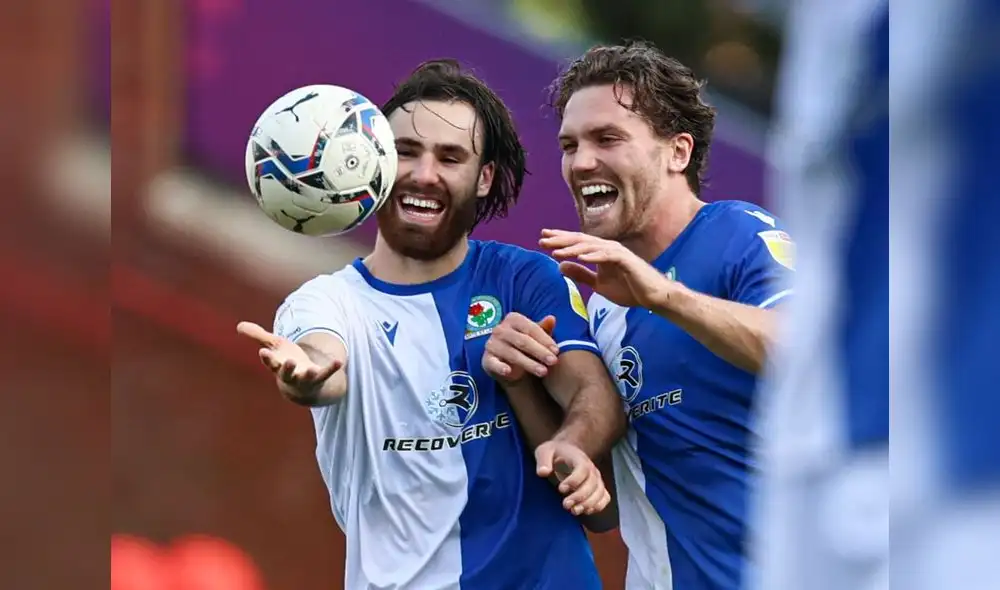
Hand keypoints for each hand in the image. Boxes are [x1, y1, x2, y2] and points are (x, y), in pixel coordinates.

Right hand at [236, 321, 341, 392]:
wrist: (302, 385)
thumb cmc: (285, 362)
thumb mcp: (274, 347)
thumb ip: (259, 336)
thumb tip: (239, 326)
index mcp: (278, 366)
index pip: (271, 363)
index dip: (267, 358)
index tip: (263, 352)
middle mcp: (290, 375)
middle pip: (286, 374)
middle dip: (287, 368)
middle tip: (288, 362)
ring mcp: (305, 378)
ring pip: (306, 378)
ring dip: (308, 374)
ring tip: (311, 369)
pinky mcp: (319, 377)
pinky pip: (326, 374)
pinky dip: (331, 368)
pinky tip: (338, 362)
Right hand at [482, 313, 559, 381]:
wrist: (510, 366)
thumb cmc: (526, 347)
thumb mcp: (536, 337)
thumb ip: (544, 328)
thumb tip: (552, 318)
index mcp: (512, 319)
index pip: (530, 328)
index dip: (545, 339)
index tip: (557, 351)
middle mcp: (500, 329)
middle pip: (523, 341)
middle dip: (540, 352)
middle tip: (553, 361)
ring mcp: (492, 344)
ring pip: (512, 354)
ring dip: (529, 364)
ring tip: (543, 372)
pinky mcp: (486, 359)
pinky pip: (493, 363)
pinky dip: (500, 367)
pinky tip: (508, 371)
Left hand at [536, 440, 610, 515]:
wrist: (566, 451)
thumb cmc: (554, 453)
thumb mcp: (544, 451)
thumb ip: (543, 461)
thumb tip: (542, 472)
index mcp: (579, 459)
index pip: (582, 469)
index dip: (574, 481)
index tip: (561, 489)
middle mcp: (591, 469)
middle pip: (592, 484)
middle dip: (579, 497)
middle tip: (565, 504)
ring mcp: (596, 479)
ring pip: (600, 493)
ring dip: (588, 504)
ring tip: (574, 510)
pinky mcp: (598, 487)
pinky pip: (605, 498)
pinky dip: (598, 506)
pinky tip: (585, 511)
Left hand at [540, 229, 674, 308]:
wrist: (652, 297)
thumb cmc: (628, 289)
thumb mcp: (598, 284)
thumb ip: (581, 275)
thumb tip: (560, 266)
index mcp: (599, 252)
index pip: (576, 243)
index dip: (559, 240)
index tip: (542, 239)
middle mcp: (606, 248)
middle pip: (580, 240)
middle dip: (560, 240)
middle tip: (542, 239)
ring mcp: (617, 252)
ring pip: (591, 247)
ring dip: (572, 248)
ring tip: (556, 251)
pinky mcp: (626, 260)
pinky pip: (607, 256)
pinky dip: (594, 256)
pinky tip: (581, 258)